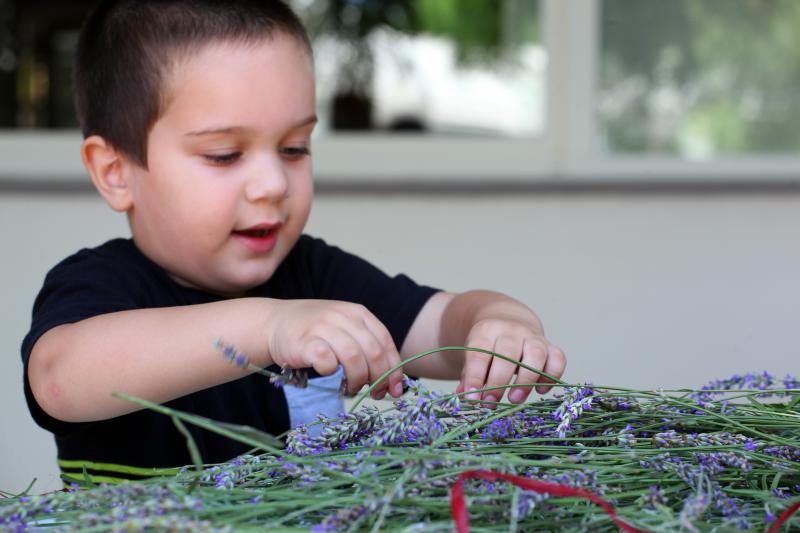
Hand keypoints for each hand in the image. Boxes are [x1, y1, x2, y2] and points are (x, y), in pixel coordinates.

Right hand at [266, 300, 403, 398]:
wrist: (276, 322)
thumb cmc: (316, 333)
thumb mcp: (346, 331)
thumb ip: (367, 349)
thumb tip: (392, 383)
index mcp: (358, 313)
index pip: (385, 342)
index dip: (393, 368)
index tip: (395, 389)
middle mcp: (343, 316)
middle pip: (373, 352)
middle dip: (379, 378)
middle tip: (375, 394)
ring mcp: (323, 327)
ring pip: (354, 358)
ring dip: (357, 379)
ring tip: (352, 388)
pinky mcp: (305, 341)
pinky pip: (327, 362)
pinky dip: (332, 373)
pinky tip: (328, 374)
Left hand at [456, 316, 565, 404]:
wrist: (507, 324)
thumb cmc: (488, 347)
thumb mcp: (473, 355)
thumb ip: (469, 376)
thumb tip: (466, 397)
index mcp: (486, 331)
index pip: (480, 354)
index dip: (475, 378)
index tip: (472, 400)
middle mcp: (511, 331)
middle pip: (507, 354)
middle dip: (498, 383)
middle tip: (491, 403)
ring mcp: (533, 337)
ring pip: (536, 354)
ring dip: (526, 381)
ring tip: (514, 399)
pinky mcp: (550, 346)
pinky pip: (558, 359)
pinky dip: (551, 377)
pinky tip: (540, 390)